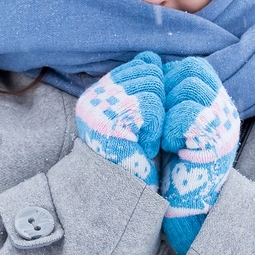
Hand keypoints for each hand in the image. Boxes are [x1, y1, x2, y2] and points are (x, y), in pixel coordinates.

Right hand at [75, 51, 164, 184]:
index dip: (159, 89)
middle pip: (150, 71)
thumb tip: (152, 57)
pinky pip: (149, 104)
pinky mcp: (107, 122)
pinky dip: (157, 127)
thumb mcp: (142, 116)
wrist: (132, 196)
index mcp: (100, 93)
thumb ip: (144, 85)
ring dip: (159, 116)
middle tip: (149, 133)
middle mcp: (94, 98)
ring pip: (153, 84)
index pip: (143, 63)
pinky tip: (146, 147)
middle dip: (160, 102)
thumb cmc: (142, 158)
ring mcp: (98, 108)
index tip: (153, 119)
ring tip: (146, 140)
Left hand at [159, 57, 240, 254]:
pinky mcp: (218, 142)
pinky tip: (171, 146)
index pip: (191, 65)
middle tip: (160, 122)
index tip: (157, 107)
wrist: (179, 205)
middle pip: (192, 70)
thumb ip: (162, 91)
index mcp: (212, 100)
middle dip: (167, 92)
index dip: (167, 79)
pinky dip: (172, 128)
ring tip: (166, 136)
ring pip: (191, 87)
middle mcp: (223, 108)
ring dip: (168, 110)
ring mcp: (224, 124)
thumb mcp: (164, 120)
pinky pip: (190, 114)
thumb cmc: (166, 162)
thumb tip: (148, 58)